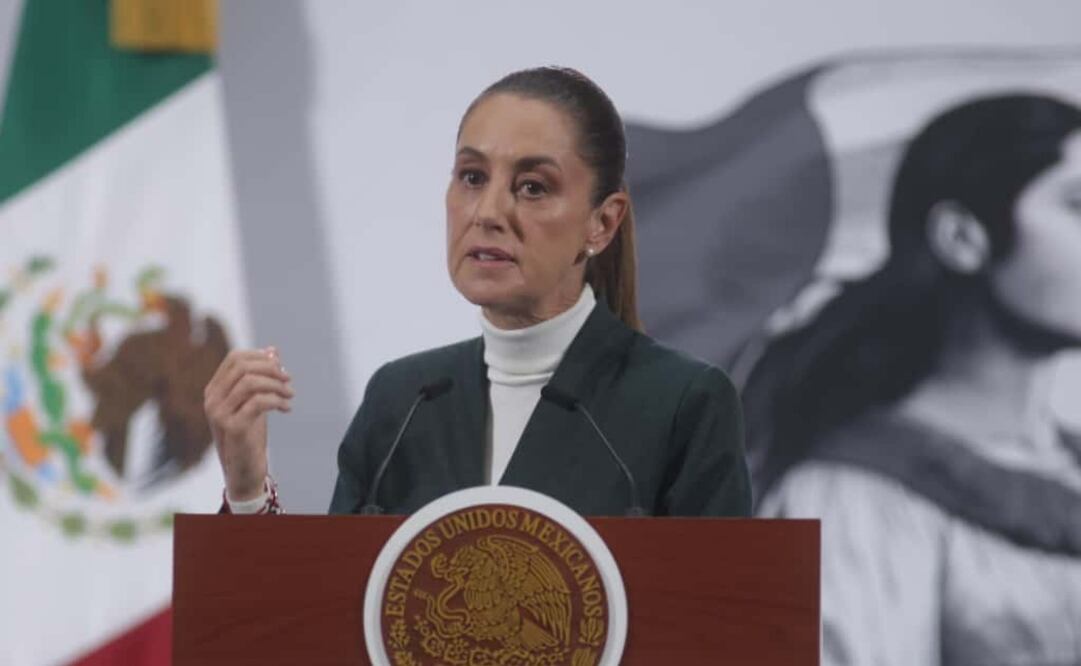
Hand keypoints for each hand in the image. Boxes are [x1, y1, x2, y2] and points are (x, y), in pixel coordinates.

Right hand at [204, 347, 293, 500]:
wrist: (244, 471)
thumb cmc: (249, 435)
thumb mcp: (256, 401)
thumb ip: (262, 377)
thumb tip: (273, 349)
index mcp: (214, 390)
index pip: (235, 358)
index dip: (261, 358)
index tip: (281, 369)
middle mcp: (212, 399)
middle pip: (243, 366)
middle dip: (271, 369)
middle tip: (289, 381)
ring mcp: (219, 414)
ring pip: (250, 382)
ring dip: (277, 385)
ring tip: (290, 395)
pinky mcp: (233, 428)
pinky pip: (258, 402)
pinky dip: (277, 401)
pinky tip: (286, 408)